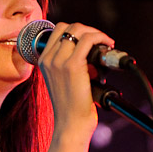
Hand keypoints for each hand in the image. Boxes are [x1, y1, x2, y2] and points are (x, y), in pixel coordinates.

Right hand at [38, 22, 113, 137]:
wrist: (70, 124)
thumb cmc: (71, 108)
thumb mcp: (64, 82)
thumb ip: (70, 65)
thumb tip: (91, 52)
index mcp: (43, 61)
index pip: (58, 31)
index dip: (77, 31)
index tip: (90, 41)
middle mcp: (49, 59)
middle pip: (68, 27)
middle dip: (87, 30)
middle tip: (100, 42)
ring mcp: (59, 61)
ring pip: (79, 29)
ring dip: (96, 33)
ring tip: (106, 44)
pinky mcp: (72, 65)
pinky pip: (88, 39)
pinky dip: (101, 38)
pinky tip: (108, 45)